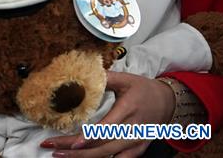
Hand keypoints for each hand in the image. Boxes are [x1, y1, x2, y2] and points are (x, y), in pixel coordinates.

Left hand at [40, 71, 175, 156]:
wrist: (169, 103)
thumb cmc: (144, 89)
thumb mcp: (126, 79)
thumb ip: (105, 77)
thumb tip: (82, 71)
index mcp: (128, 110)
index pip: (108, 127)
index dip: (90, 137)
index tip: (74, 143)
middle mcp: (133, 130)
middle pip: (103, 145)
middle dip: (76, 150)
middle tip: (53, 148)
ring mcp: (136, 143)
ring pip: (108, 155)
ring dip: (84, 157)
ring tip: (60, 155)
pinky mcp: (137, 150)